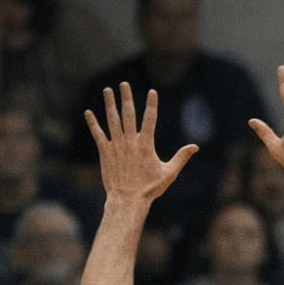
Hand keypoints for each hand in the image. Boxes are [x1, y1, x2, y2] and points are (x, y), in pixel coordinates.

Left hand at [84, 83, 196, 203]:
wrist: (128, 200)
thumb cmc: (150, 188)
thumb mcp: (169, 173)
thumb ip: (181, 157)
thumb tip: (195, 147)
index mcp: (146, 145)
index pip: (150, 119)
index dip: (151, 104)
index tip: (152, 92)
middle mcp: (130, 142)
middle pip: (128, 114)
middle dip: (126, 97)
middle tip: (124, 84)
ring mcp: (116, 146)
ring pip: (112, 120)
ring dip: (109, 104)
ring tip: (107, 90)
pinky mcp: (105, 153)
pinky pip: (98, 134)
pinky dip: (93, 123)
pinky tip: (88, 112)